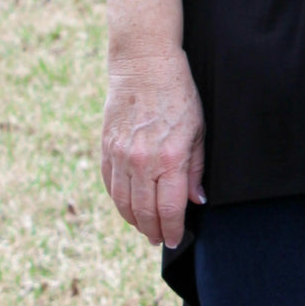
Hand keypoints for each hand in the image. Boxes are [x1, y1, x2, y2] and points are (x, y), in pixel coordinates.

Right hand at [101, 49, 205, 249]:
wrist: (145, 65)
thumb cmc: (179, 94)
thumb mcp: (198, 129)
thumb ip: (196, 168)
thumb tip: (196, 200)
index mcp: (170, 158)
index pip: (169, 210)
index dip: (173, 230)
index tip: (176, 239)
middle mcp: (142, 162)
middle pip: (144, 213)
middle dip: (153, 232)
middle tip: (160, 240)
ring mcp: (121, 156)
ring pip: (124, 204)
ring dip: (135, 222)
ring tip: (145, 229)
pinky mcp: (106, 148)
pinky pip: (110, 185)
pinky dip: (119, 201)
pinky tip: (128, 206)